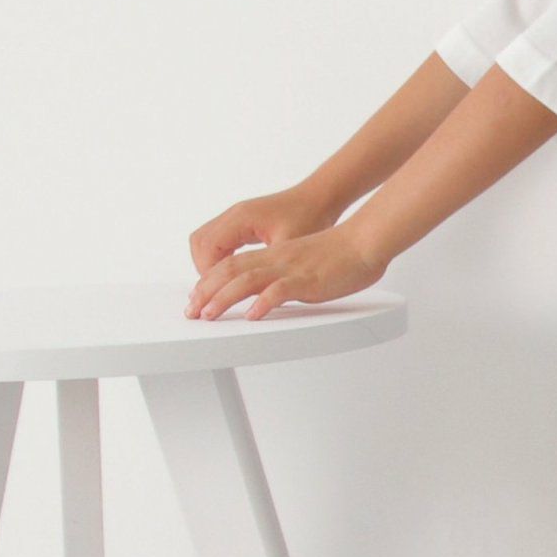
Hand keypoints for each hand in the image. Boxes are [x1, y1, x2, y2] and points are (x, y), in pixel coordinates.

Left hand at [184, 224, 385, 320]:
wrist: (365, 240)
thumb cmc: (342, 253)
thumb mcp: (305, 262)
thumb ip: (286, 274)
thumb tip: (273, 291)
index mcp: (275, 255)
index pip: (232, 264)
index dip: (210, 281)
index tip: (197, 298)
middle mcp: (277, 259)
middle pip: (231, 271)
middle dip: (206, 292)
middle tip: (191, 311)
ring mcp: (291, 269)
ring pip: (247, 280)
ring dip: (224, 298)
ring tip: (209, 315)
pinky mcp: (308, 280)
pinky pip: (280, 291)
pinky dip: (263, 303)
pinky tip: (253, 315)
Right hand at [188, 186, 339, 283]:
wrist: (321, 197)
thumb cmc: (310, 216)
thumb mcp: (288, 247)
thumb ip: (266, 266)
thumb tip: (247, 289)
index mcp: (241, 218)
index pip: (207, 248)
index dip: (209, 273)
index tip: (217, 293)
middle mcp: (234, 215)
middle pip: (200, 244)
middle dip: (204, 270)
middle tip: (213, 293)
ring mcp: (237, 217)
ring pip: (206, 241)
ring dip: (209, 264)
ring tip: (220, 287)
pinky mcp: (243, 222)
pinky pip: (219, 240)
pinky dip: (218, 257)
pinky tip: (232, 274)